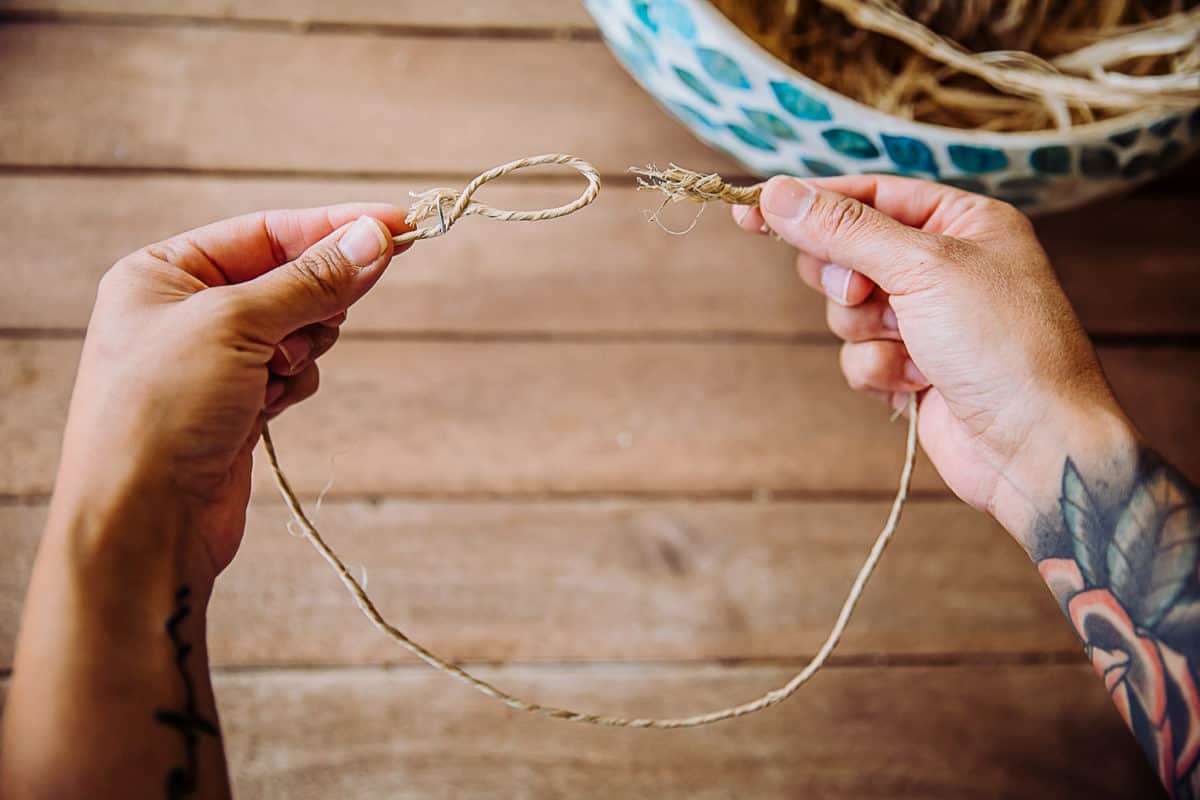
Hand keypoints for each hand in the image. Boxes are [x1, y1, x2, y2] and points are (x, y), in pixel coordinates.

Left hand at [53, 204, 410, 587]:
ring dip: (303, 348)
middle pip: (288, 278)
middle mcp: (184, 310)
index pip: (267, 230)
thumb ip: (311, 280)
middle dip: (314, 301)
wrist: (142, 521)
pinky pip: (293, 372)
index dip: (335, 226)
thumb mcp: (236, 324)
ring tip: (275, 374)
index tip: (398, 223)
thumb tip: (374, 237)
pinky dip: (294, 384)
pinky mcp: (236, 405)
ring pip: (299, 328)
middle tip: (321, 324)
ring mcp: (212, 360)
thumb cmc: (162, 410)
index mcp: (163, 272)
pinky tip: (268, 407)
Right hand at [733, 175, 1134, 541]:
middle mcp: (944, 266)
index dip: (810, 203)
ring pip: (845, 309)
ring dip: (867, 331)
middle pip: (847, 252)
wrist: (1035, 446)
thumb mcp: (922, 268)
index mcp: (962, 222)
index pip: (868, 195)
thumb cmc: (1003, 344)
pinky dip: (878, 369)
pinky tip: (917, 383)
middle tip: (867, 293)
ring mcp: (926, 320)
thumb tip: (777, 193)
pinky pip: (858, 355)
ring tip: (911, 346)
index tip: (751, 212)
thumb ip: (844, 229)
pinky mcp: (912, 368)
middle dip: (847, 279)